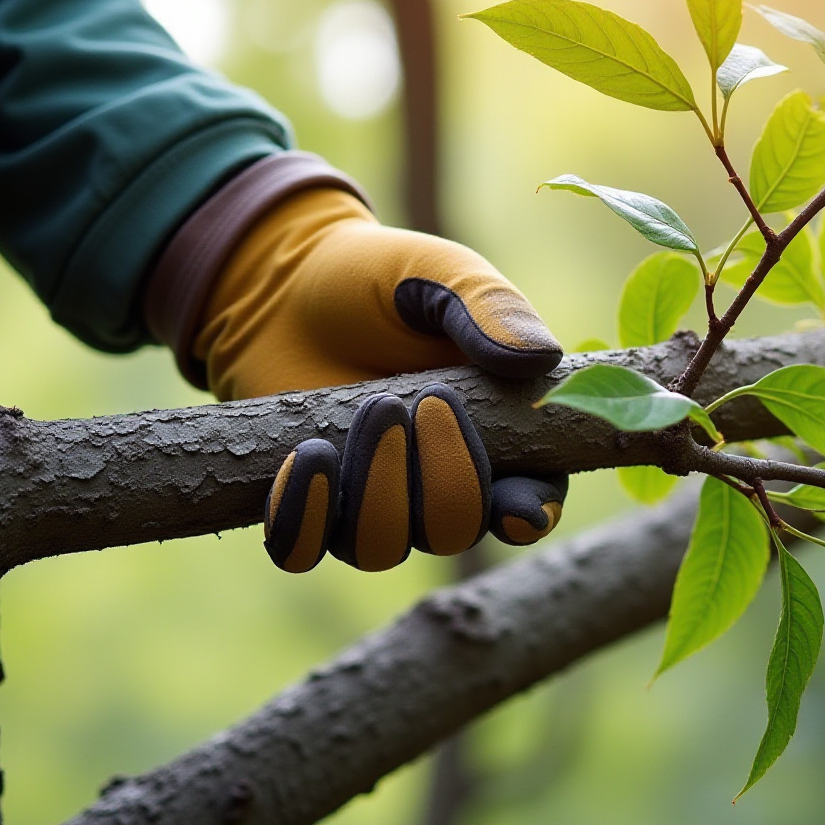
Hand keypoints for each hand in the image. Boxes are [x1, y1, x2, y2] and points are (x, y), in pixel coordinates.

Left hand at [185, 185, 568, 567]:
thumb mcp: (442, 276)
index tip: (516, 504)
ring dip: (374, 491)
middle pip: (454, 532)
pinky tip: (307, 456)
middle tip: (415, 400)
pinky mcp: (304, 505)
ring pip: (380, 548)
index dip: (527, 515)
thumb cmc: (379, 277)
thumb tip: (539, 357)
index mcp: (497, 440)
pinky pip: (301, 548)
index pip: (529, 505)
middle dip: (440, 477)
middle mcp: (437, 485)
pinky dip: (302, 516)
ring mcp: (368, 503)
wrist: (284, 282)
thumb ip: (491, 310)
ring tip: (365, 410)